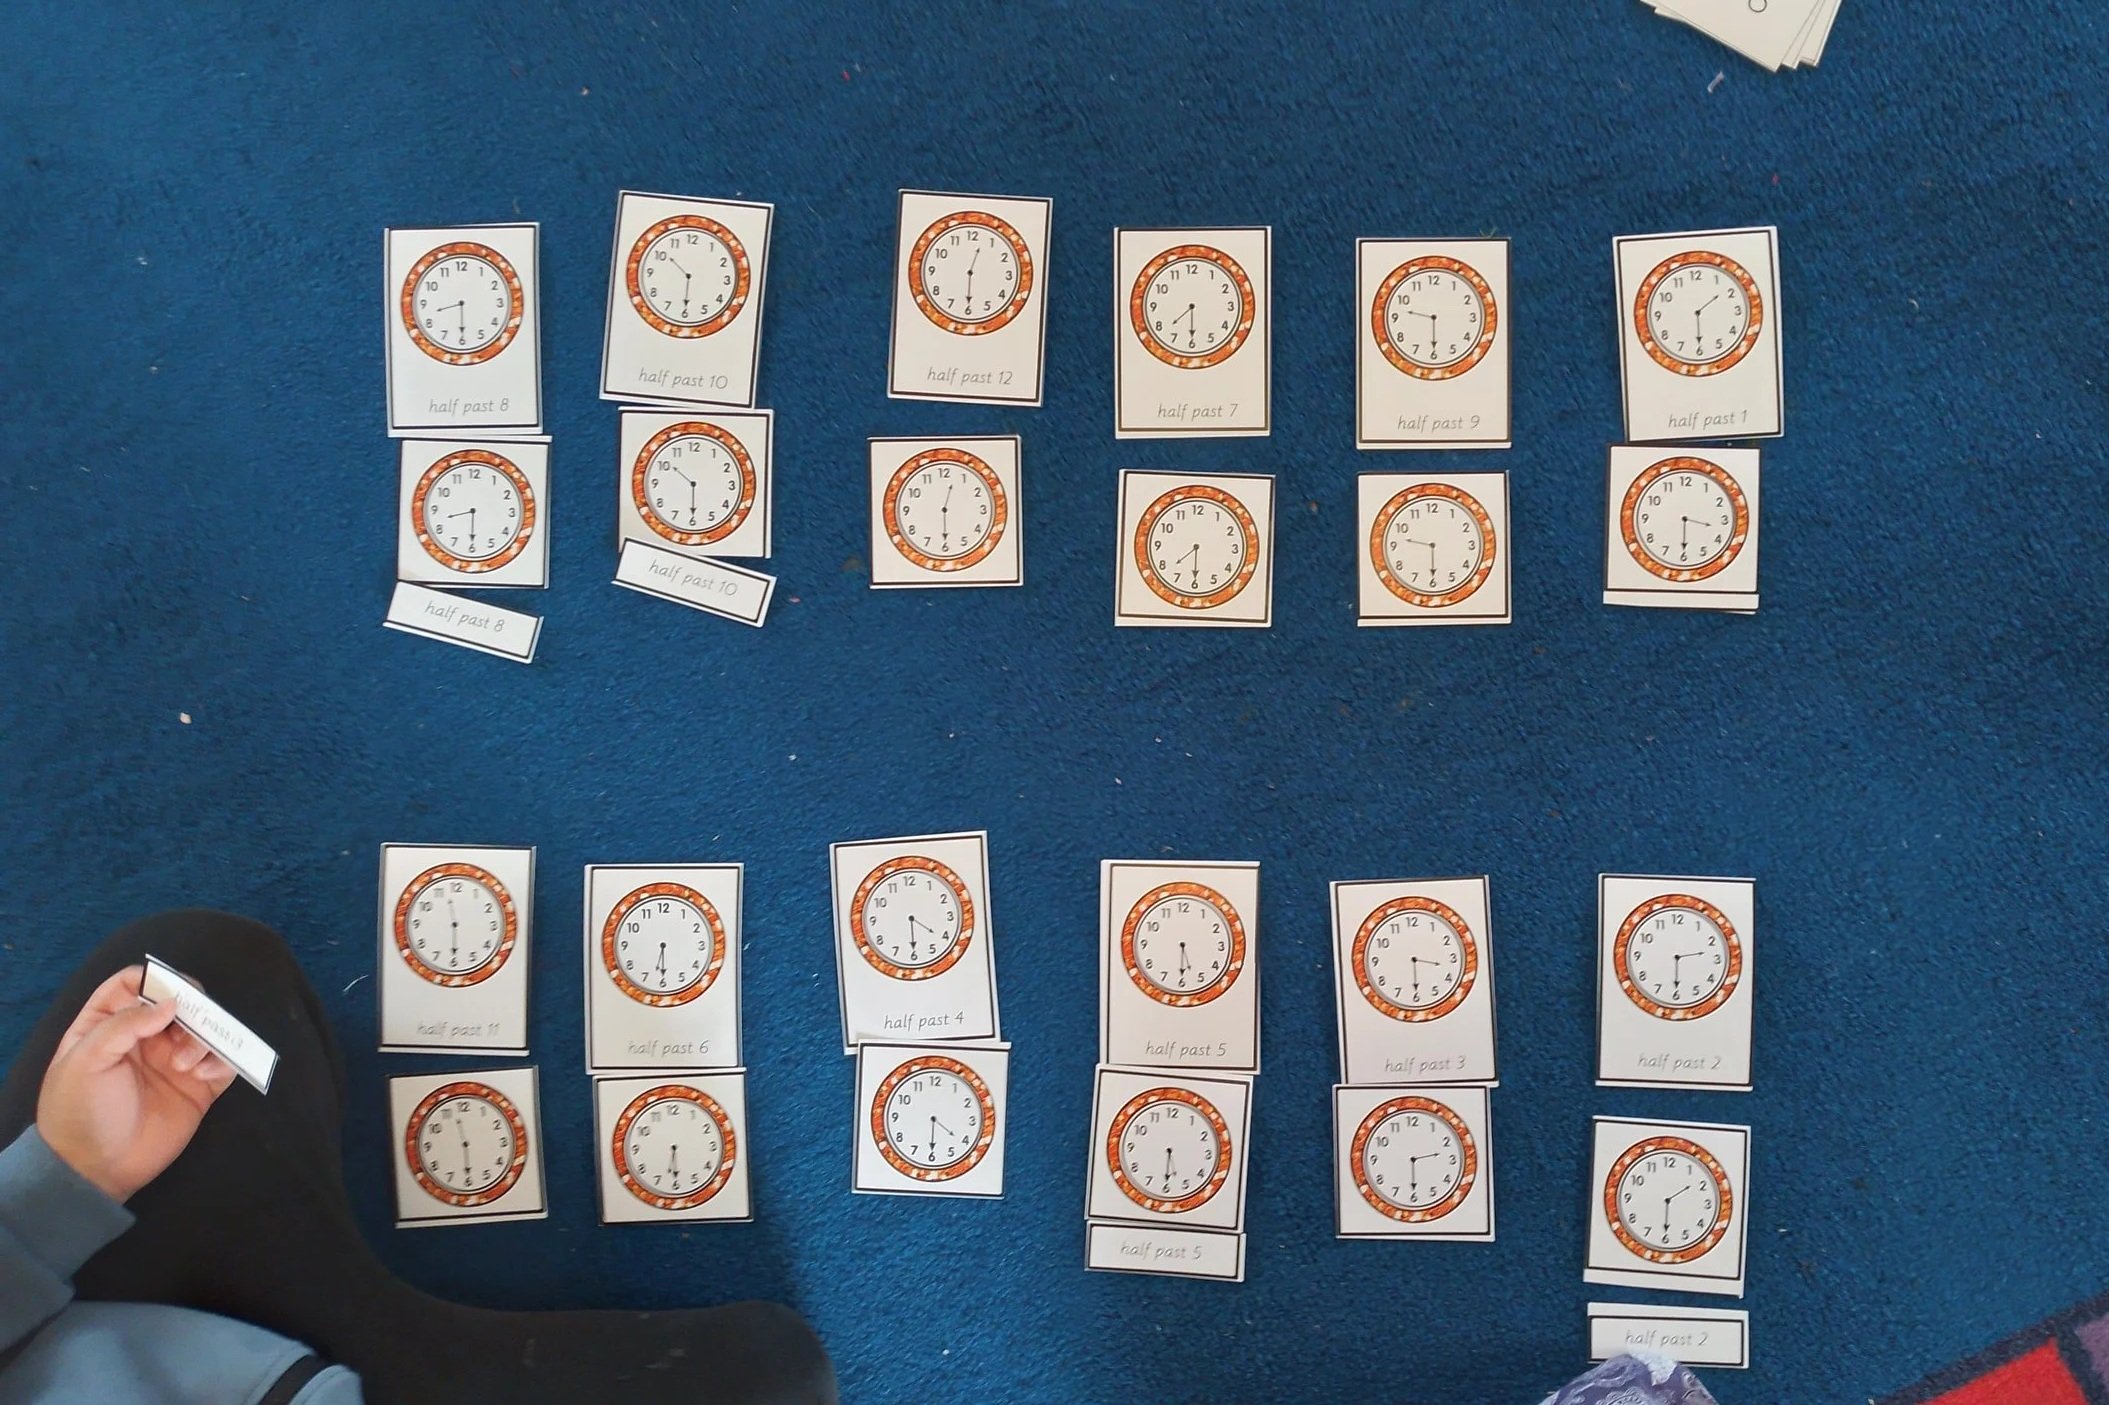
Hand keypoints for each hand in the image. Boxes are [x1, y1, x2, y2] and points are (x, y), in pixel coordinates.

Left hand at [36, 967, 235, 1201]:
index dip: (153, 980)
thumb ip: (125, 1024)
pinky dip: (223, 1059)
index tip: (168, 993)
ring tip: (185, 1065)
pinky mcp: (198, 1087)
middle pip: (178, 1001)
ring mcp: (173, 1061)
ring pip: (204, 1028)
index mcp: (108, 1025)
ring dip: (203, 1038)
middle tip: (192, 1021)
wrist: (97, 1169)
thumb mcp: (87, 1061)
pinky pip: (223, 1061)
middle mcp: (144, 1038)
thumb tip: (172, 1002)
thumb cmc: (82, 1110)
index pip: (133, 984)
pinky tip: (204, 1076)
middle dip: (190, 1006)